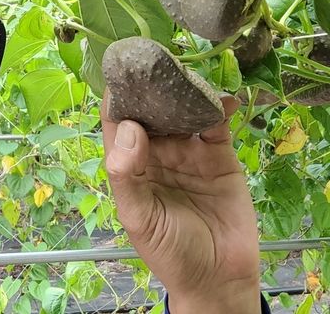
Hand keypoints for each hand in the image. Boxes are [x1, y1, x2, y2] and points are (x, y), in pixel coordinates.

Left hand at [101, 89, 261, 312]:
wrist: (219, 279)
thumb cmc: (169, 252)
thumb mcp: (138, 217)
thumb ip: (127, 175)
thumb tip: (130, 128)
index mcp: (130, 164)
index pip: (117, 122)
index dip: (117, 96)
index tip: (120, 69)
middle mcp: (156, 152)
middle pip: (151, 110)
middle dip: (152, 87)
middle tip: (156, 60)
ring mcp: (188, 152)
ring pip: (183, 112)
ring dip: (184, 93)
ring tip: (186, 74)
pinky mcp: (219, 157)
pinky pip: (216, 126)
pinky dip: (218, 109)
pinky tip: (221, 99)